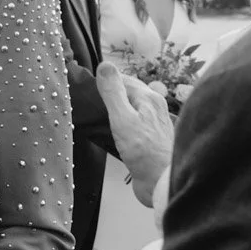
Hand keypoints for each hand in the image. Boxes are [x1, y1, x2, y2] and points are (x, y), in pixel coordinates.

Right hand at [95, 62, 173, 206]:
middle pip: (129, 93)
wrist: (161, 183)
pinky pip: (132, 125)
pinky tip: (113, 134)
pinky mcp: (150, 140)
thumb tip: (105, 66)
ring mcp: (153, 125)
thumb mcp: (122, 118)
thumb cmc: (144, 152)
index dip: (105, 82)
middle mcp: (154, 108)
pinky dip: (121, 125)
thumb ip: (113, 92)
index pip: (123, 79)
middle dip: (111, 95)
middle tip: (91, 102)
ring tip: (98, 117)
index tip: (88, 89)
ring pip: (131, 109)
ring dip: (116, 111)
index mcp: (149, 98)